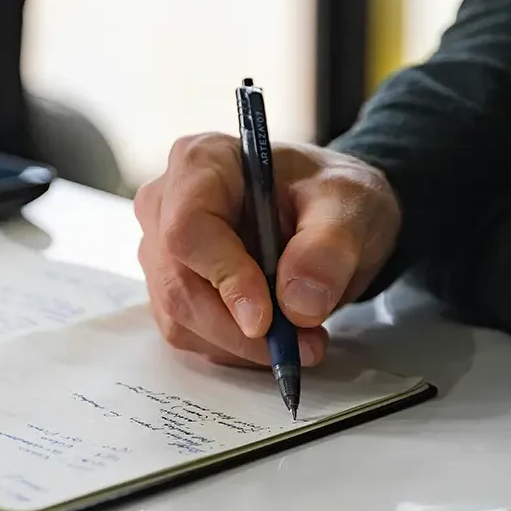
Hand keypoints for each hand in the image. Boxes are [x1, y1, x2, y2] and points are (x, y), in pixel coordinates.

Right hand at [135, 134, 400, 367]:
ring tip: (301, 338)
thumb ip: (328, 248)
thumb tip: (298, 304)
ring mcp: (160, 250)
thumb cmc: (328, 195)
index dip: (223, 277)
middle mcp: (164, 204)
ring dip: (241, 344)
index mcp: (200, 161)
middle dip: (239, 328)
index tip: (265, 320)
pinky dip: (234, 349)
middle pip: (178, 283)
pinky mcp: (169, 288)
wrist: (328, 214)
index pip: (187, 227)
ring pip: (180, 318)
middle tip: (302, 343)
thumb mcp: (350, 205)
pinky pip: (189, 335)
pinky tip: (274, 334)